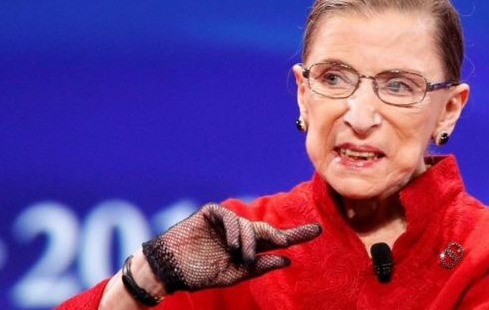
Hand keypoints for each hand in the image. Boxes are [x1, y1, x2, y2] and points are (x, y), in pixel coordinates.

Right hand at [141, 203, 321, 292]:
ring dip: (249, 240)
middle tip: (283, 241)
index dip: (296, 235)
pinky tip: (232, 243)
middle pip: (267, 229)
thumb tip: (287, 259)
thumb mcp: (234, 274)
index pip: (275, 240)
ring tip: (241, 256)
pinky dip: (233, 229)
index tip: (318, 230)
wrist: (169, 269)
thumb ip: (259, 266)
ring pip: (249, 225)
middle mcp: (239, 233)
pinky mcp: (211, 213)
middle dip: (278, 234)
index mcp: (246, 248)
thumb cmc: (200, 274)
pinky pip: (229, 216)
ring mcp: (225, 222)